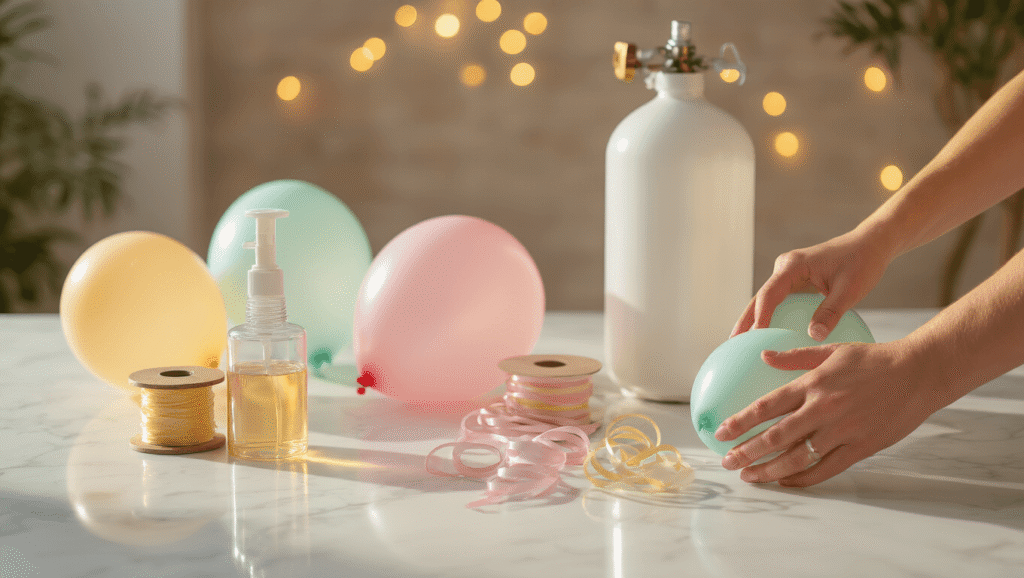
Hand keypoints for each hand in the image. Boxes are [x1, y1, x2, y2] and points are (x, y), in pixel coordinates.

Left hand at [713, 340, 937, 485]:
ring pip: (798, 457)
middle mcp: (824, 409)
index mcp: (813, 383)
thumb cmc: (874, 359)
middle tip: (727, 462)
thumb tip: (763, 356)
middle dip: (747, 452)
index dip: (740, 422)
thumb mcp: (833, 350)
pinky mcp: (861, 447)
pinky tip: (785, 481)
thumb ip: (795, 356)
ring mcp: (843, 431)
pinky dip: (802, 478)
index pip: (766, 406)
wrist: (919, 373)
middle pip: (776, 436)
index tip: (720, 433)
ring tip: (750, 476)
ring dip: (769, 470)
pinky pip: (826, 469)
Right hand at [731, 229, 893, 340]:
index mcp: (793, 266)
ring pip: (765, 299)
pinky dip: (769, 316)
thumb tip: (812, 336)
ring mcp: (788, 273)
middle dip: (745, 321)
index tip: (754, 338)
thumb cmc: (862, 262)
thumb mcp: (850, 290)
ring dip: (753, 319)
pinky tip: (766, 333)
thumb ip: (830, 312)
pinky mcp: (794, 279)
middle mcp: (785, 267)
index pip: (769, 295)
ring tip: (741, 342)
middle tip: (732, 343)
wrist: (870, 244)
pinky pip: (777, 300)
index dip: (760, 318)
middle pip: (759, 298)